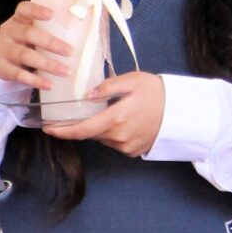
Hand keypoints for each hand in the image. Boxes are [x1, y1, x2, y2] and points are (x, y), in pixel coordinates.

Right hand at [0, 0, 75, 93]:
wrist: (1, 61)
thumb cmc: (26, 43)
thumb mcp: (33, 32)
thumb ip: (50, 30)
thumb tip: (86, 33)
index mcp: (18, 19)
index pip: (24, 9)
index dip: (36, 11)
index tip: (52, 15)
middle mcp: (8, 31)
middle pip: (28, 34)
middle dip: (51, 43)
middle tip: (71, 52)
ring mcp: (2, 49)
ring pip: (25, 55)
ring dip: (47, 64)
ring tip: (66, 72)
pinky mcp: (0, 67)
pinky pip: (18, 74)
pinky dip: (35, 81)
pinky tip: (50, 85)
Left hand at [43, 69, 166, 155]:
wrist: (183, 111)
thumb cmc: (157, 92)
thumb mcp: (132, 81)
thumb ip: (107, 87)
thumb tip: (87, 95)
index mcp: (115, 119)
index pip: (81, 130)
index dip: (62, 131)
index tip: (48, 129)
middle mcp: (119, 137)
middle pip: (90, 134)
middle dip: (81, 126)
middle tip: (75, 114)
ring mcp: (127, 147)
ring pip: (102, 138)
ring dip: (99, 128)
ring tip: (108, 112)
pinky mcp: (134, 151)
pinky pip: (115, 143)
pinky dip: (112, 133)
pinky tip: (122, 121)